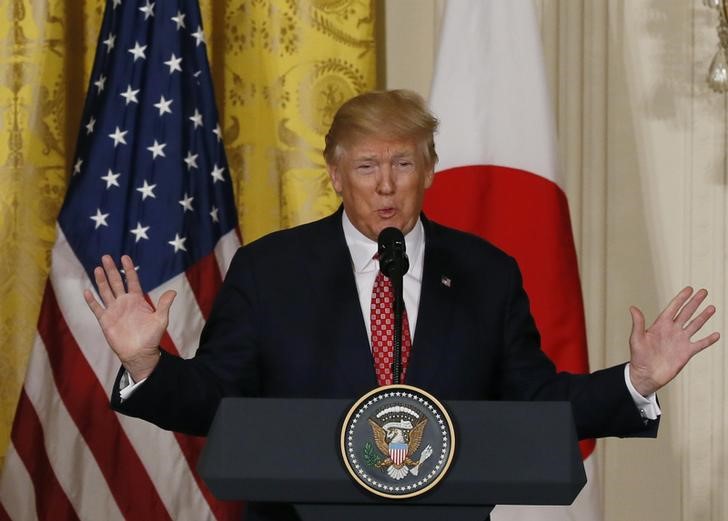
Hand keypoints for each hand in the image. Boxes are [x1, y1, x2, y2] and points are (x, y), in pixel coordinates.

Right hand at [83, 255, 175, 381]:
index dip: (128, 269)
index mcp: (137, 300)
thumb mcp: (161, 319)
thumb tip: (173, 292)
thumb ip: (164, 305)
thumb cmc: (152, 337)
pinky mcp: (105, 320)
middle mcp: (124, 302)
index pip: (132, 280)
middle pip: (116, 282)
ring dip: (101, 280)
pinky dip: (91, 301)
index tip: (124, 257)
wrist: (140, 353)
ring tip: (97, 268)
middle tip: (106, 256)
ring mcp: (114, 310)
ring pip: (105, 291)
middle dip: (111, 270)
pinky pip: (96, 308)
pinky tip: (86, 291)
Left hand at [628, 286, 719, 395]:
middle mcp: (672, 330)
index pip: (673, 308)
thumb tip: (633, 308)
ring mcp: (680, 341)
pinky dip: (708, 340)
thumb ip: (638, 323)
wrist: (646, 375)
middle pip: (686, 313)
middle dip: (695, 302)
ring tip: (712, 308)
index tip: (689, 289)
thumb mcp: (636, 339)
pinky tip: (716, 334)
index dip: (681, 298)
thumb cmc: (638, 357)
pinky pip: (700, 344)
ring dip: (703, 317)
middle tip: (703, 292)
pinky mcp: (686, 352)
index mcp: (660, 325)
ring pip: (695, 325)